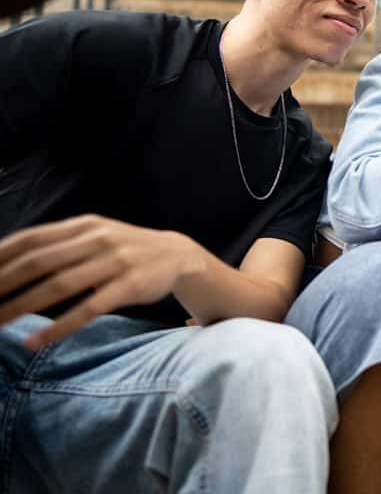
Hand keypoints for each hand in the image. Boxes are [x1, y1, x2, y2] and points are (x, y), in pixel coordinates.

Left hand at [0, 215, 201, 349]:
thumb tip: (9, 262)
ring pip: (60, 285)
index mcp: (83, 225)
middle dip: (2, 284)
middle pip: (39, 262)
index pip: (31, 238)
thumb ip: (59, 246)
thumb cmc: (126, 250)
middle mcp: (97, 239)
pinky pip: (89, 308)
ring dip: (22, 306)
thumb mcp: (95, 236)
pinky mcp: (131, 285)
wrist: (179, 255)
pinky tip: (36, 340)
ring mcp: (115, 261)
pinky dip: (60, 326)